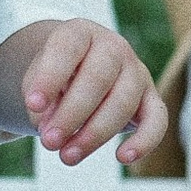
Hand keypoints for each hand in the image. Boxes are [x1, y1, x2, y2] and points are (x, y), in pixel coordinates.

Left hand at [20, 19, 166, 168]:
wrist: (80, 74)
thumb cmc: (56, 77)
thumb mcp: (39, 81)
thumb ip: (42, 102)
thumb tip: (50, 126)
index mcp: (81, 33)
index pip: (67, 48)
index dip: (50, 76)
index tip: (33, 105)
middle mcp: (114, 47)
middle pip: (98, 78)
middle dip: (71, 114)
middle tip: (49, 142)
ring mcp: (137, 72)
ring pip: (123, 102)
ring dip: (95, 134)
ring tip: (67, 156)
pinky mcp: (152, 100)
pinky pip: (157, 120)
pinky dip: (144, 141)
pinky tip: (123, 157)